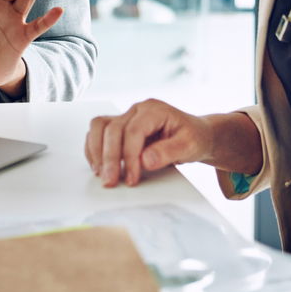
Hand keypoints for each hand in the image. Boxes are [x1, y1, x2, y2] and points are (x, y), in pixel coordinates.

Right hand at [85, 99, 213, 187]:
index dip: (129, 156)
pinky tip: (99, 166)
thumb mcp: (189, 146)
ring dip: (97, 150)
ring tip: (101, 174)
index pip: (132, 130)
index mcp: (153, 110)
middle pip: (112, 128)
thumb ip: (168, 152)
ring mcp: (126, 117)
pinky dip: (94, 148)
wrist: (196, 135)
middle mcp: (136, 110)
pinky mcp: (120, 127)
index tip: (131, 178)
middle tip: (111, 181)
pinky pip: (98, 132)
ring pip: (99, 126)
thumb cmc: (194, 138)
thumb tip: (144, 160)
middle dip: (110, 157)